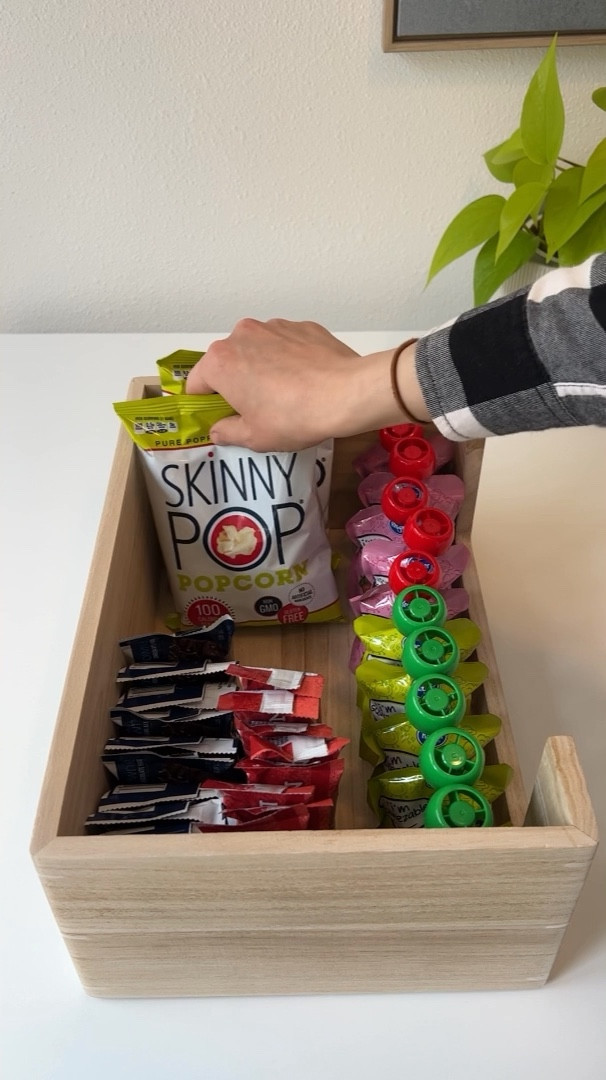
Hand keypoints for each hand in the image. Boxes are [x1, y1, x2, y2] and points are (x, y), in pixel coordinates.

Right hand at [185, 318, 427, 450]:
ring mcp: (273, 325)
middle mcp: (241, 334)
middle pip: (226, 362)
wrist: (347, 393)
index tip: (220, 419)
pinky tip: (305, 380)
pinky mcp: (301, 325)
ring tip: (286, 394)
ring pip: (256, 350)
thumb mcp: (254, 437)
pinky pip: (284, 344)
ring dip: (261, 368)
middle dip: (235, 384)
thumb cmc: (293, 417)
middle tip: (256, 410)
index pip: (196, 384)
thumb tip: (218, 430)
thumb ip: (226, 432)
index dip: (205, 405)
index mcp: (220, 361)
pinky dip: (288, 359)